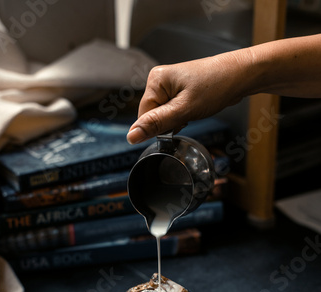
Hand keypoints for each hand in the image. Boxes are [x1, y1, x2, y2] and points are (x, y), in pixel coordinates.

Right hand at [127, 51, 249, 143]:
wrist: (240, 76)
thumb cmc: (216, 86)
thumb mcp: (184, 110)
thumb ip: (156, 124)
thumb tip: (131, 137)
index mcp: (155, 81)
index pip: (143, 116)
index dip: (159, 126)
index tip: (177, 122)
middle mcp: (159, 81)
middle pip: (152, 116)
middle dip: (168, 123)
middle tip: (187, 115)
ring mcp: (169, 86)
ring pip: (163, 116)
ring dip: (177, 120)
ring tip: (193, 110)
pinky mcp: (178, 91)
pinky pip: (173, 112)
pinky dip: (182, 117)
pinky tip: (194, 110)